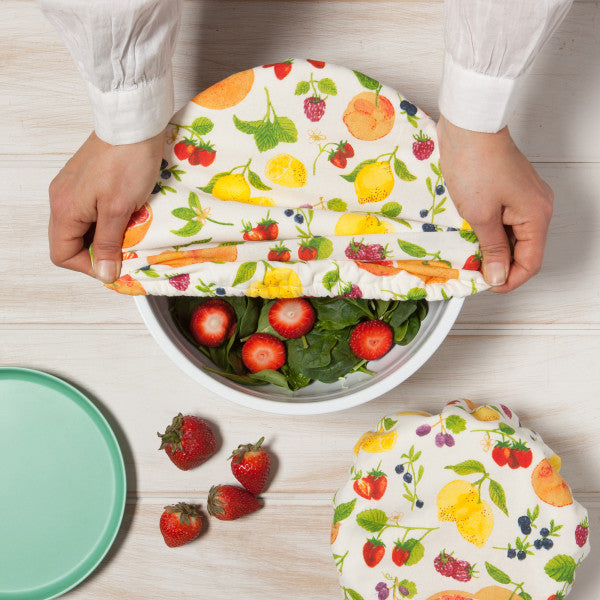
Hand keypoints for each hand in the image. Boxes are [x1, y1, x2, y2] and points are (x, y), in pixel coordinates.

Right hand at [48, 130, 164, 282]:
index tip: (113, 266)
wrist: (134, 125)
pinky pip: (89, 211)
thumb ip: (108, 243)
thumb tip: (102, 272)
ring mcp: (71, 188)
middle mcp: (61, 199)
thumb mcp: (119, 210)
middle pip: (70, 241)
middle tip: (124, 252)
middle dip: (97, 252)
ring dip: (103, 236)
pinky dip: (106, 220)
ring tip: (127, 233)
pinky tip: (125, 217)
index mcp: (64, 209)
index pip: (62, 254)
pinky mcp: (85, 181)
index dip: (88, 266)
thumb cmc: (127, 163)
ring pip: (82, 227)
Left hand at [437, 115, 552, 291]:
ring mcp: (524, 196)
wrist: (469, 124)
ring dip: (491, 247)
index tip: (485, 286)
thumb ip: (491, 248)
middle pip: (523, 250)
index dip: (509, 280)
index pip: (530, 263)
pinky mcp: (509, 189)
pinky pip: (504, 219)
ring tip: (468, 253)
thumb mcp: (480, 214)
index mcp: (536, 216)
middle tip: (472, 270)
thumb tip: (499, 276)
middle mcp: (537, 207)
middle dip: (498, 265)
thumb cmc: (475, 164)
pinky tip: (469, 233)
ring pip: (511, 235)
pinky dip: (488, 230)